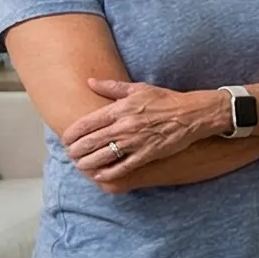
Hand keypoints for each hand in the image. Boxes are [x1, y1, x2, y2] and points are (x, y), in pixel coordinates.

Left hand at [64, 80, 225, 190]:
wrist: (193, 114)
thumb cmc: (166, 100)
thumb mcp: (139, 88)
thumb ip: (111, 87)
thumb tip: (90, 81)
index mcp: (120, 109)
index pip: (86, 124)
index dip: (71, 134)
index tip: (66, 139)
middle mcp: (124, 126)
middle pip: (90, 142)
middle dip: (75, 151)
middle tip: (70, 154)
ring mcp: (135, 142)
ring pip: (102, 156)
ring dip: (86, 163)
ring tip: (81, 165)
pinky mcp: (147, 154)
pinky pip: (122, 167)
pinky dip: (108, 173)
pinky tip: (99, 175)